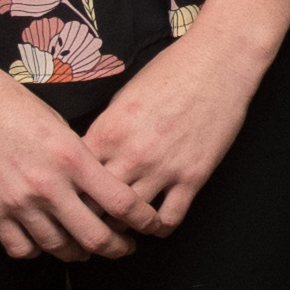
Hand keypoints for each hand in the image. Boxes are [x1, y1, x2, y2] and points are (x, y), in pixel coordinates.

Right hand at [0, 52, 153, 260]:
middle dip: (116, 248)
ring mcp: (17, 201)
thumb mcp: (58, 124)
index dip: (143, 220)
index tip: (149, 224)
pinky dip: (37, 250)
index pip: (121, 202)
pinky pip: (21, 248)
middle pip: (95, 237)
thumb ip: (81, 158)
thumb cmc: (9, 102)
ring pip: (59, 248)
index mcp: (71, 157)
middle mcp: (47, 184)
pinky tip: (44, 241)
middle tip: (122, 247)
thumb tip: (101, 185)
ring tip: (85, 249)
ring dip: (77, 253)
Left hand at [77, 25, 268, 241]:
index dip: (71, 191)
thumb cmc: (170, 71)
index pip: (75, 176)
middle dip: (91, 215)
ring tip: (123, 225)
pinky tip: (156, 223)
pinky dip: (160, 227)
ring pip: (131, 218)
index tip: (74, 198)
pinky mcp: (193, 177)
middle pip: (97, 204)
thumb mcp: (124, 95)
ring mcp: (163, 168)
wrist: (218, 62)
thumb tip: (93, 154)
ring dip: (125, 225)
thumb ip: (106, 129)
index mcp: (108, 131)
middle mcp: (131, 154)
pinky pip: (170, 218)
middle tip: (93, 222)